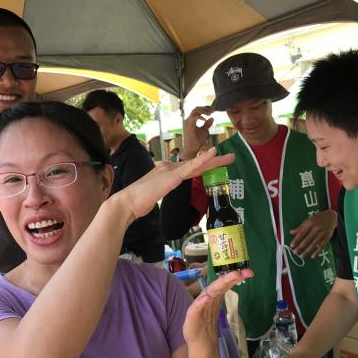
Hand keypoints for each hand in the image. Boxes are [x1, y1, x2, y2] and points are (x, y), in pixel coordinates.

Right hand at [116, 147, 233, 219]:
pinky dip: (203, 160)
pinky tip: (213, 154)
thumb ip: (162, 189)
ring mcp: (170, 171)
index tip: (216, 164)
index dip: (204, 165)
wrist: (127, 203)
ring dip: (214, 159)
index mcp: (167, 171)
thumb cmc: (139, 202)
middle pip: (196, 163)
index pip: (190, 167)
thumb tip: (163, 191)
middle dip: (214, 160)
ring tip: (230, 156)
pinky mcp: (171, 177)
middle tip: (230, 157)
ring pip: (197, 163)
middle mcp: (170, 167)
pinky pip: (190, 167)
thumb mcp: (155, 194)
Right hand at [182, 106, 214, 159]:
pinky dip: (200, 117)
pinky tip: (205, 119)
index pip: (197, 110)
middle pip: (196, 108)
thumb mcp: (204, 131)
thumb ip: (207, 125)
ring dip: (203, 111)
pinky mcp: (189, 126)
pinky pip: (194, 117)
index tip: (212, 110)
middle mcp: (189, 120)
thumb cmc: (197, 142)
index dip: (205, 108)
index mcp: (192, 120)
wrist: (191, 149)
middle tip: (212, 111)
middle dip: (205, 108)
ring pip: (195, 111)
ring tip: (210, 113)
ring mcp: (188, 122)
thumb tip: (212, 118)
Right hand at [183, 268, 252, 346]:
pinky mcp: (193, 314)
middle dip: (230, 277)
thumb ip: (220, 294)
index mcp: (215, 296)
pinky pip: (199, 306)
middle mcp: (208, 298)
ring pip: (212, 292)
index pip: (225, 284)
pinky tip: (207, 297)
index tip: (248, 272)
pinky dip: (203, 300)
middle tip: (243, 271)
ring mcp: (201, 305)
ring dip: (221, 283)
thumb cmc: (205, 323)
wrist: (199, 341)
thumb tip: (230, 281)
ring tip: (231, 276)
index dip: (235, 277)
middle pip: (219, 285)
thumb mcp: (213, 306)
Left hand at [289, 209, 337, 257]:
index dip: (296, 240)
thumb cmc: (318, 218)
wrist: (331, 216)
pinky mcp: (327, 237)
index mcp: (310, 223)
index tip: (292, 245)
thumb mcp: (308, 220)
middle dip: (300, 247)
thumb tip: (291, 232)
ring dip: (307, 251)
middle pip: (307, 239)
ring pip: (314, 244)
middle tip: (295, 252)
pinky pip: (322, 246)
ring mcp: (322, 233)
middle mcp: (316, 228)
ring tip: (302, 256)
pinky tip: (312, 256)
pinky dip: (317, 251)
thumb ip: (300, 227)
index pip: (302, 233)